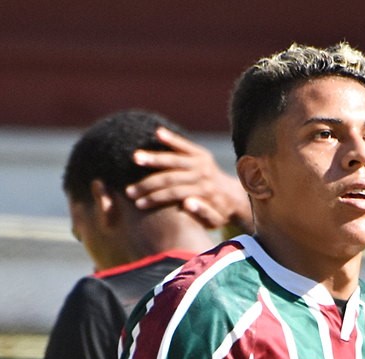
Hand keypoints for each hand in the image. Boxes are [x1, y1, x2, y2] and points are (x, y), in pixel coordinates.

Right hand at [126, 126, 250, 231]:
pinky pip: (185, 145)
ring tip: (135, 157)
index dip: (155, 199)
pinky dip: (172, 139)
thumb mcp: (215, 220)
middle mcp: (203, 175)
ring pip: (174, 159)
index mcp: (204, 192)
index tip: (138, 204)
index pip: (174, 194)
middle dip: (148, 183)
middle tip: (128, 189)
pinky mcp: (201, 154)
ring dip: (153, 158)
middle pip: (171, 177)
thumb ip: (203, 213)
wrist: (236, 195)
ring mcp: (202, 162)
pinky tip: (158, 133)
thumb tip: (187, 203)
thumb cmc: (221, 212)